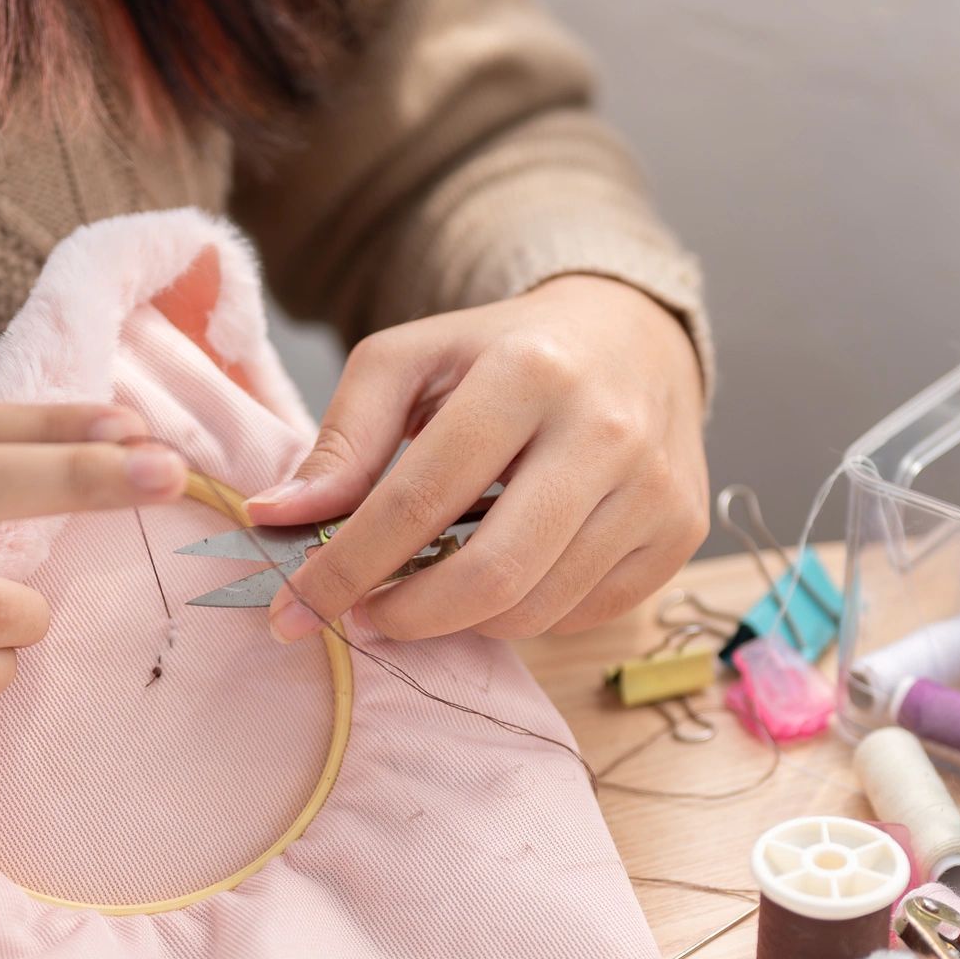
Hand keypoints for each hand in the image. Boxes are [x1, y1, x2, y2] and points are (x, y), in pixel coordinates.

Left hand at [247, 275, 706, 643]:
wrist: (633, 338)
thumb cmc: (502, 354)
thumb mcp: (409, 363)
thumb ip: (341, 438)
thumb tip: (277, 517)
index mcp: (528, 372)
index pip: (421, 499)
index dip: (348, 567)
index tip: (295, 610)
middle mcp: (606, 432)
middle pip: (492, 574)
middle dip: (408, 616)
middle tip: (364, 617)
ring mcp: (656, 490)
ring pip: (536, 610)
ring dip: (461, 620)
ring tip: (427, 590)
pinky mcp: (681, 536)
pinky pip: (581, 616)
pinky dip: (524, 613)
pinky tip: (503, 572)